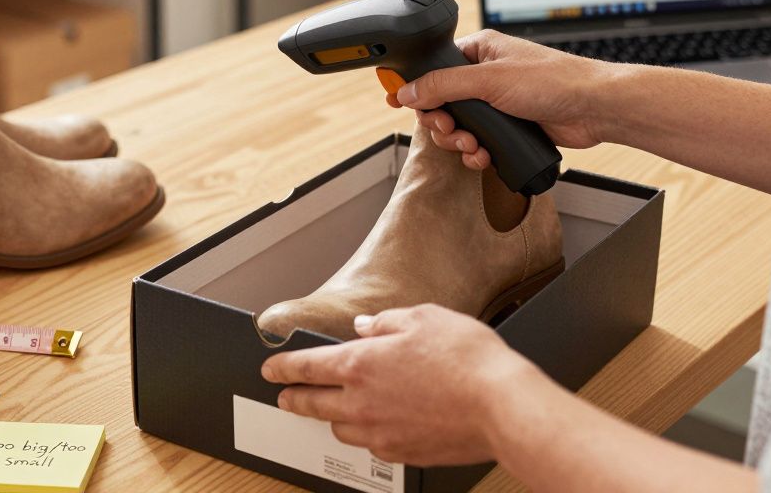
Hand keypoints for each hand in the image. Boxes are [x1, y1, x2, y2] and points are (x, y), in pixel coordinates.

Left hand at [259, 304, 546, 466]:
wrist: (500, 405)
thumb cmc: (467, 359)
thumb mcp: (423, 318)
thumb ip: (386, 322)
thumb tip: (365, 327)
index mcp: (360, 363)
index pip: (306, 366)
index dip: (282, 367)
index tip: (270, 369)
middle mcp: (362, 402)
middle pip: (312, 404)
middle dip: (293, 398)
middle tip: (284, 396)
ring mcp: (380, 432)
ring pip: (339, 428)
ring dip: (330, 417)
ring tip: (331, 410)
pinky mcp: (402, 452)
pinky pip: (370, 445)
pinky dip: (365, 434)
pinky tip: (374, 426)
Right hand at [387, 30, 618, 169]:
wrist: (594, 109)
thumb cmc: (555, 80)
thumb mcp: (489, 80)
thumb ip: (444, 85)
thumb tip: (409, 90)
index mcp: (479, 51)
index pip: (434, 68)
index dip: (415, 87)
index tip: (396, 101)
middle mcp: (486, 75)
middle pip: (441, 102)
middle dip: (442, 122)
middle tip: (451, 131)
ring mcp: (497, 103)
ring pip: (459, 127)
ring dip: (460, 141)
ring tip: (473, 146)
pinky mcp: (509, 127)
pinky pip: (478, 143)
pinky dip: (477, 153)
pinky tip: (485, 156)